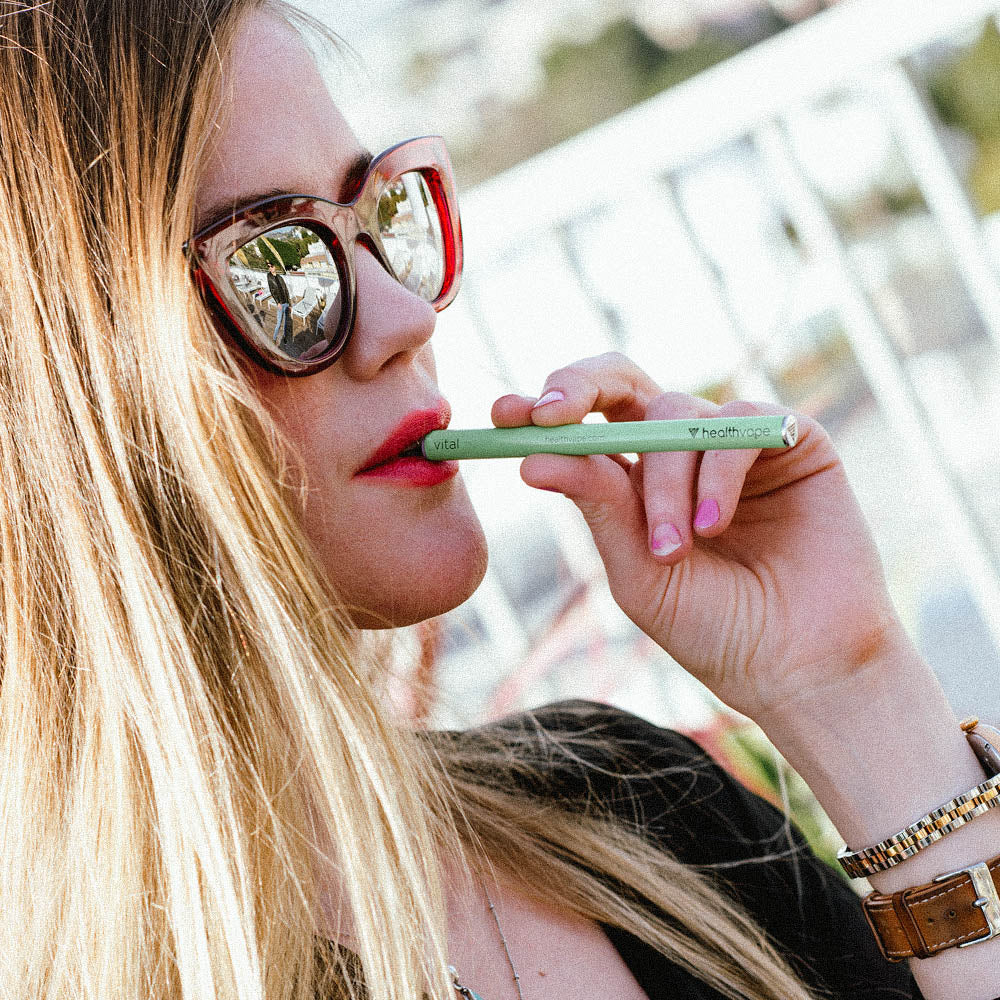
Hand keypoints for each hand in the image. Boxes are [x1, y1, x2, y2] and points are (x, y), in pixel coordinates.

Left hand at [492, 352, 907, 721]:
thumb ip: (598, 507)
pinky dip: (717, 472)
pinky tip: (715, 525)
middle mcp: (681, 450)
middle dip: (579, 386)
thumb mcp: (638, 571)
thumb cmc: (715, 628)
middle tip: (551, 415)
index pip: (583, 423)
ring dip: (664, 482)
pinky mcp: (791, 440)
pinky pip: (740, 422)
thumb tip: (532, 456)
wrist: (800, 665)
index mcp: (636, 480)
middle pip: (622, 380)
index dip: (543, 407)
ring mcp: (734, 441)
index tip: (503, 415)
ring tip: (674, 549)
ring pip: (676, 414)